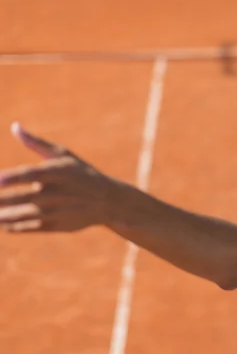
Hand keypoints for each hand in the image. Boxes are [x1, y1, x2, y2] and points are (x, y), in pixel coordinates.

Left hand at [0, 123, 115, 232]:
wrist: (108, 201)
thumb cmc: (81, 173)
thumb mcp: (64, 155)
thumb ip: (37, 143)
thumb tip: (14, 126)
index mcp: (58, 172)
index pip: (31, 174)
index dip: (12, 177)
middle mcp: (57, 193)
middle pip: (22, 198)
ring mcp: (56, 211)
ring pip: (22, 215)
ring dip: (2, 215)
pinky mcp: (56, 225)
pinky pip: (29, 227)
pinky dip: (13, 226)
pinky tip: (3, 223)